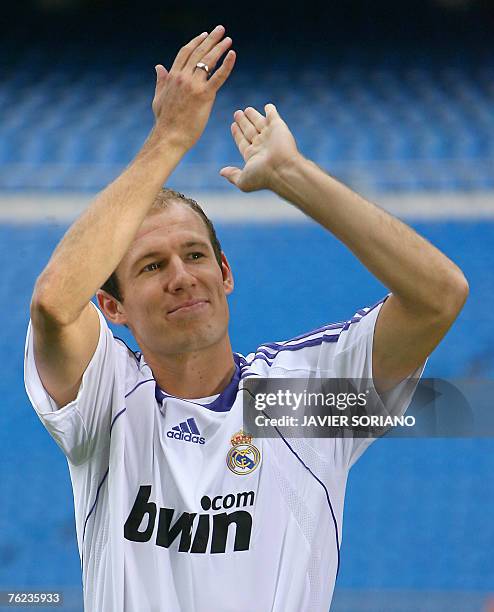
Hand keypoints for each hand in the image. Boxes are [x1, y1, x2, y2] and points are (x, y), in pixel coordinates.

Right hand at [151, 26, 235, 151]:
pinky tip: (233, 54)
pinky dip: (227, 65)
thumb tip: (159, 67)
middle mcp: (183, 77)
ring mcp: (194, 86)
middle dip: (211, 39)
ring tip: (228, 40)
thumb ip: (161, 81)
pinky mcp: (205, 96)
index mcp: (173, 76)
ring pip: (208, 61)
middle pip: (198, 52)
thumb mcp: (159, 98)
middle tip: (221, 31)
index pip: (185, 53)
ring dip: (219, 48)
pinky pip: (218, 77)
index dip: (196, 42)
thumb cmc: (164, 122)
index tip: (204, 35)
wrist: (169, 137)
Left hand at [220, 104, 299, 191]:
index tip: (233, 126)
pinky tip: (268, 107)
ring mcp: (270, 136)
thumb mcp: (243, 180)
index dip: (237, 134)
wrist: (282, 169)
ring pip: (259, 122)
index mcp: (253, 156)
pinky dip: (270, 110)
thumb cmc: (263, 176)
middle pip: (249, 131)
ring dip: (253, 115)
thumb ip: (232, 175)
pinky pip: (273, 116)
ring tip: (246, 109)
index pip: (242, 142)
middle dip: (243, 122)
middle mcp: (261, 145)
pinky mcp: (278, 127)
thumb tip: (221, 172)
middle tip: (237, 113)